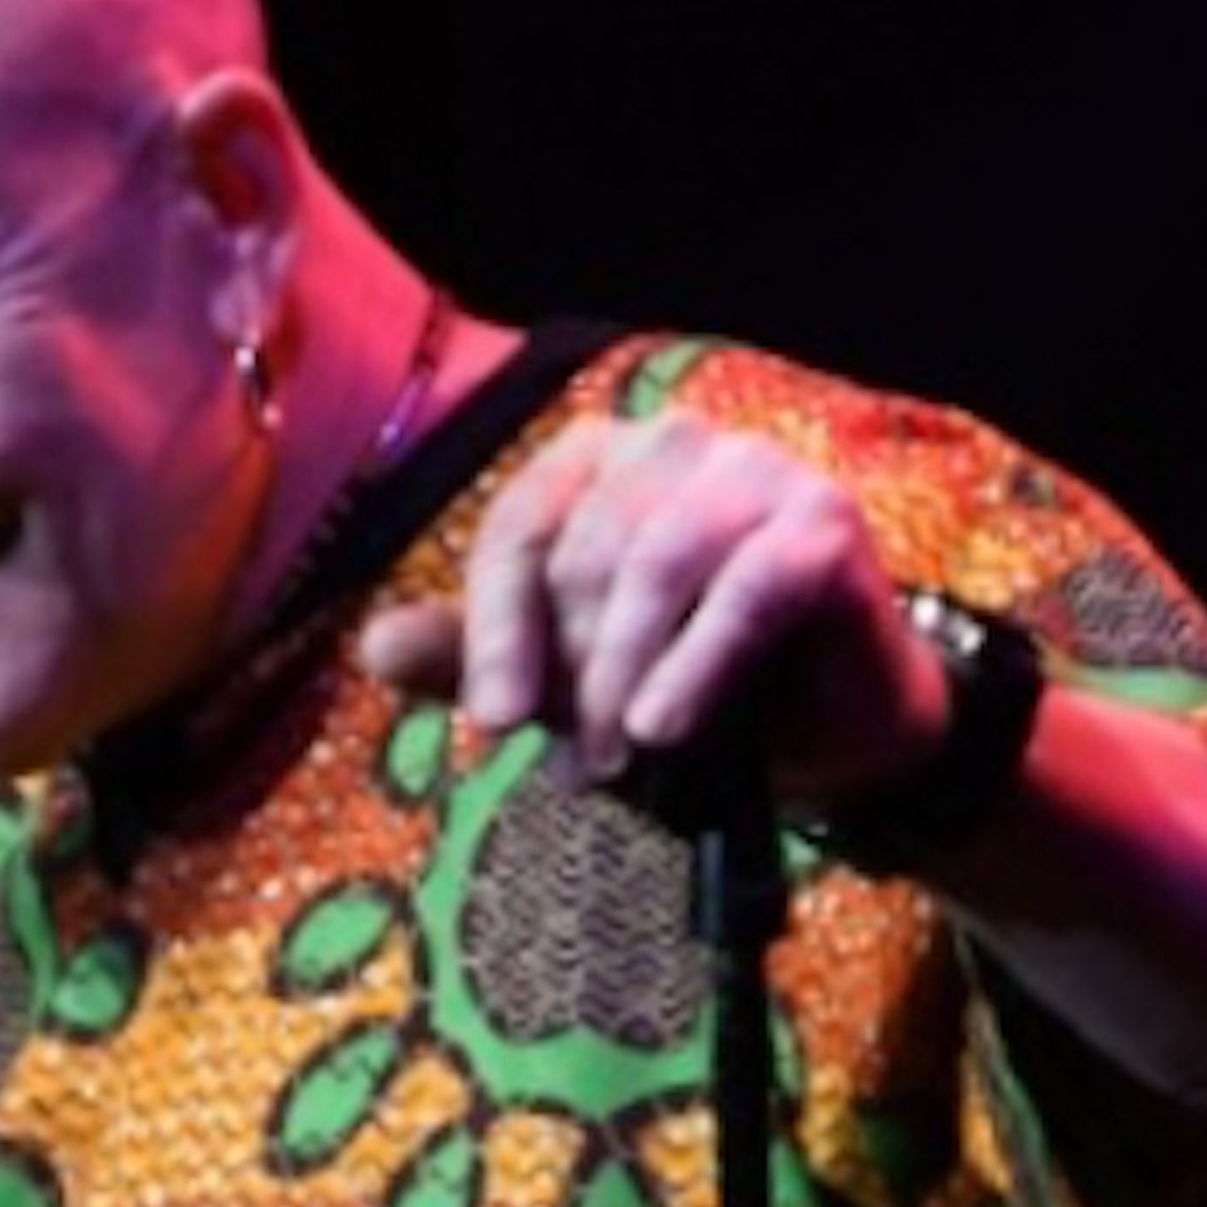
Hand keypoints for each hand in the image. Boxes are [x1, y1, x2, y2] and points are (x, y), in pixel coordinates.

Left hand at [357, 413, 949, 807]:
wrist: (832, 727)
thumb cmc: (693, 688)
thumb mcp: (571, 682)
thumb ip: (479, 660)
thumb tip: (374, 646)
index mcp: (604, 460)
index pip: (524, 523)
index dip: (497, 626)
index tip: (492, 723)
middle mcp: (678, 441)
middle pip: (588, 549)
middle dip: (574, 669)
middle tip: (581, 765)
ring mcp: (759, 471)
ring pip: (659, 561)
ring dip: (627, 675)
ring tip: (623, 759)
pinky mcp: (824, 523)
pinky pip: (746, 590)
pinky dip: (696, 666)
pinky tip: (667, 730)